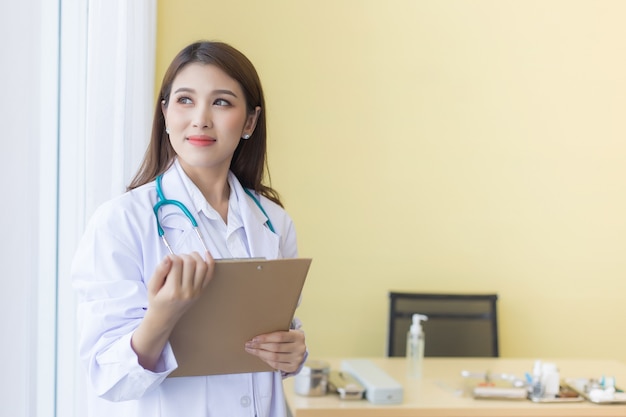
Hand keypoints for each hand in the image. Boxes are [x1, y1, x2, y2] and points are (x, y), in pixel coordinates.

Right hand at [132, 251, 213, 370]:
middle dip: (183, 255)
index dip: (172, 256)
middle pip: (190, 263)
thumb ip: (159, 271)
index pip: (176, 264)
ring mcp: (196, 292)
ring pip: (202, 266)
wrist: (164, 317)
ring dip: (195, 256)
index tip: (168, 259)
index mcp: (172, 291)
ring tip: (188, 257)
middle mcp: (187, 291)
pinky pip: (210, 274)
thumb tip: (168, 258)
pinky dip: (210, 262)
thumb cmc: (157, 301)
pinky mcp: (201, 291)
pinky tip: (206, 254)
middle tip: (177, 259)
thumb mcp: (152, 287)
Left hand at [244, 329, 305, 373]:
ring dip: (260, 354)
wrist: (299, 349)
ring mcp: (297, 359)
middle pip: (276, 348)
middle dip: (260, 346)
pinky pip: (276, 365)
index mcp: (299, 336)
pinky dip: (266, 360)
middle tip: (249, 344)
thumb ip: (276, 334)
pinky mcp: (293, 367)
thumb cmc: (289, 339)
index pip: (280, 336)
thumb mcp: (287, 333)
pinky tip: (260, 356)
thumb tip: (257, 337)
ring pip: (275, 357)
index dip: (266, 338)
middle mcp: (300, 348)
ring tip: (252, 350)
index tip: (254, 338)